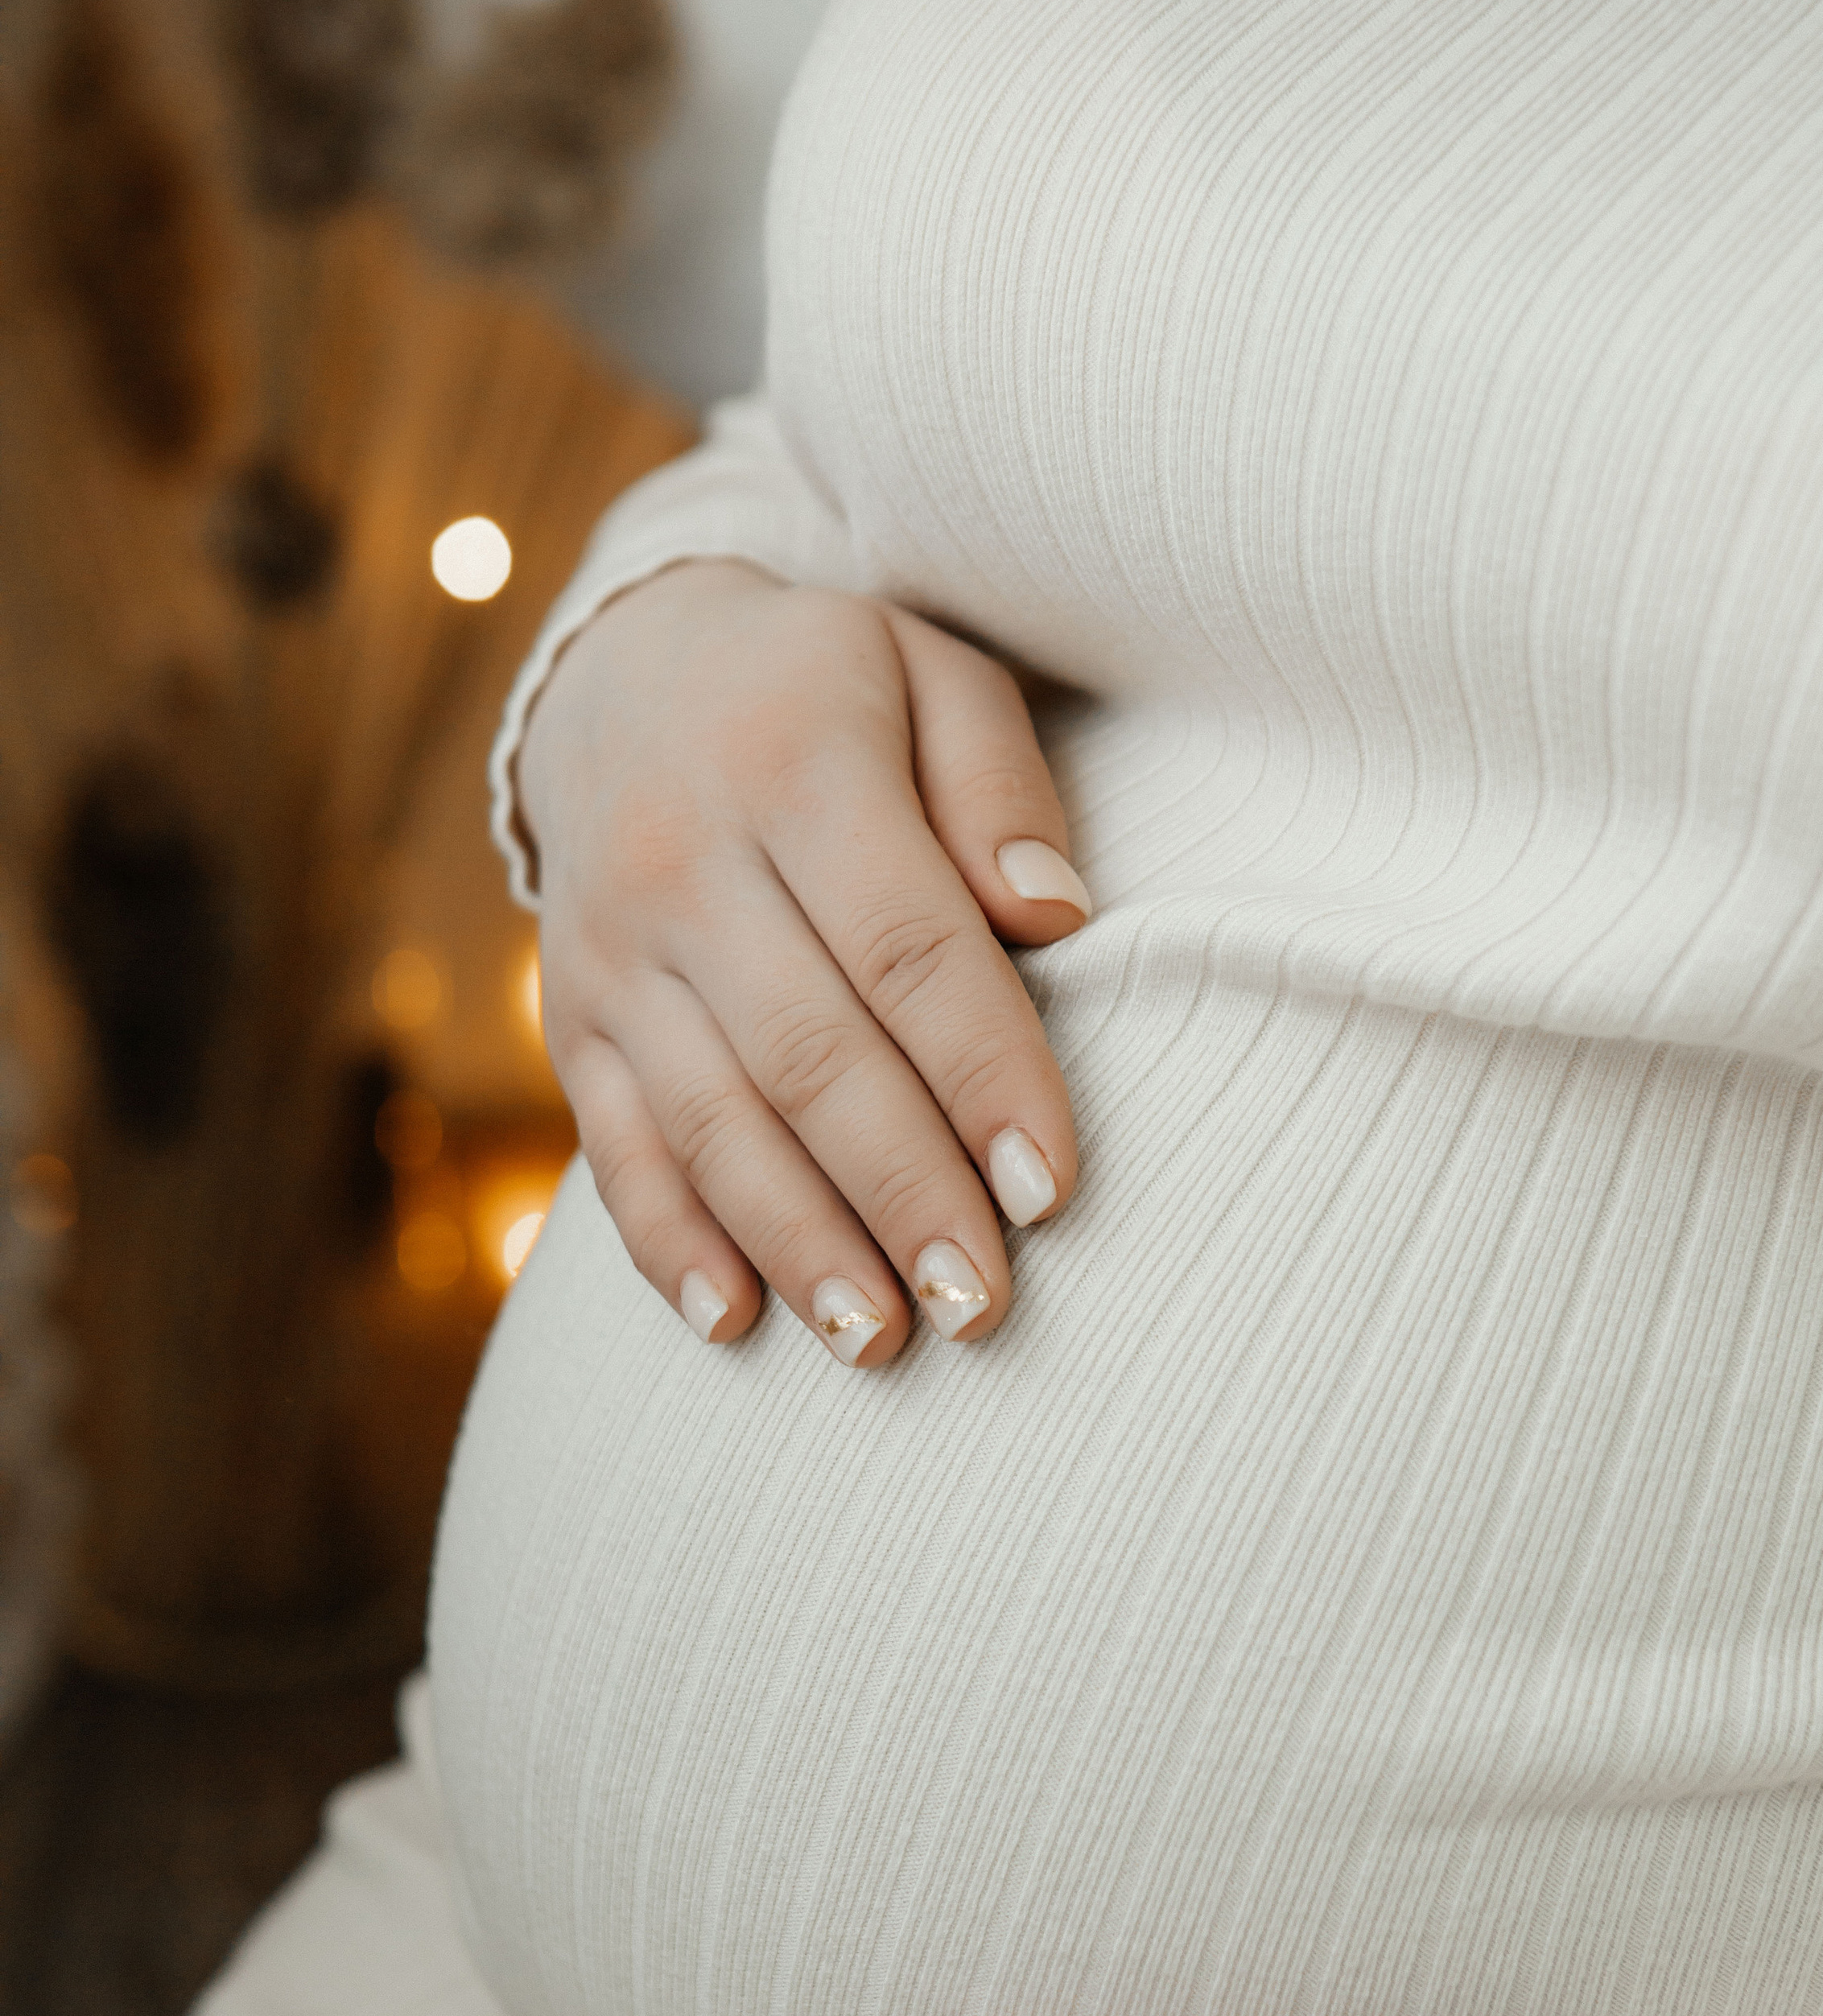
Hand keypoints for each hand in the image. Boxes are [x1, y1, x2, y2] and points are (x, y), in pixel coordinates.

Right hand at [516, 560, 1088, 1363]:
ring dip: (796, 1244)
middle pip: (809, 1057)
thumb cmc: (826, 692)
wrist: (623, 677)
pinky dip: (668, 1242)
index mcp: (796, 769)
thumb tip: (1056, 918)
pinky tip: (733, 1322)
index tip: (1050, 1188)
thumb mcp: (928, 672)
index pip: (908, 949)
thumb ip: (999, 785)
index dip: (981, 1075)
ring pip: (709, 1121)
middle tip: (980, 1304)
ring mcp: (615, 955)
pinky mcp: (573, 1022)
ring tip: (883, 1342)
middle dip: (900, 1193)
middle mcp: (686, 867)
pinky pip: (613, 1146)